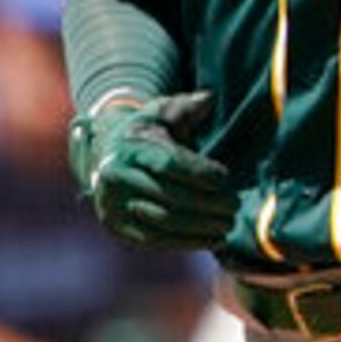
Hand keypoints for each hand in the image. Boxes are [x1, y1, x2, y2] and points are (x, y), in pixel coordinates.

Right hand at [70, 92, 233, 249]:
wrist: (106, 156)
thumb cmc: (146, 133)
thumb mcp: (162, 114)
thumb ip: (186, 106)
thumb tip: (208, 98)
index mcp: (129, 146)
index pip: (170, 163)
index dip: (201, 173)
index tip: (227, 180)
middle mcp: (116, 175)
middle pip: (170, 195)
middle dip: (208, 204)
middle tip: (234, 207)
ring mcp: (113, 204)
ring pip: (164, 221)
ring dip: (201, 228)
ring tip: (227, 226)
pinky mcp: (117, 226)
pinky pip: (155, 241)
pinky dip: (187, 243)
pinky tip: (212, 240)